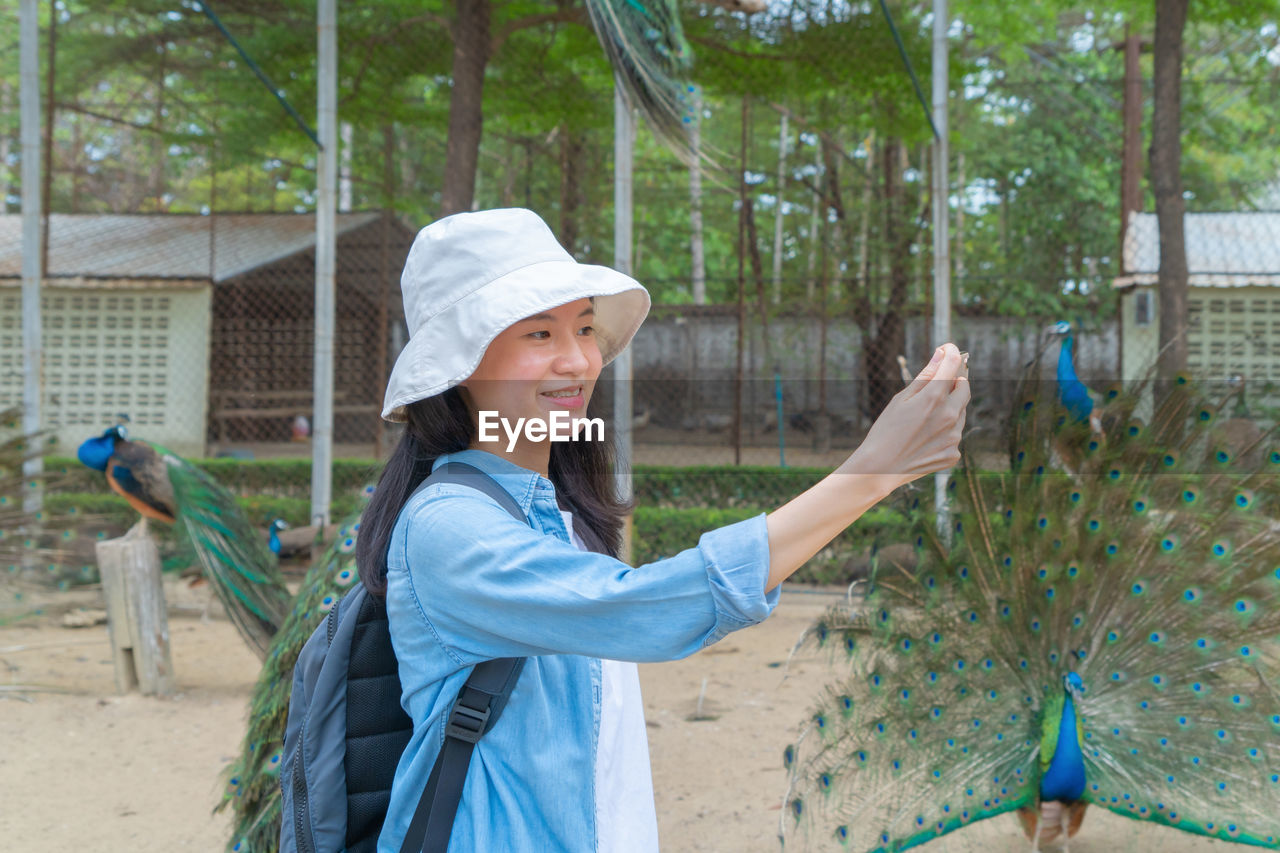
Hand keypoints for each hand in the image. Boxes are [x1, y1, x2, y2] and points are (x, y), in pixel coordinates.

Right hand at [841, 343, 969, 492]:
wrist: (880, 469)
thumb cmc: (885, 431)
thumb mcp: (901, 399)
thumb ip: (925, 377)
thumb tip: (941, 354)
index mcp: (934, 398)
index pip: (952, 365)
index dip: (951, 352)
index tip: (948, 348)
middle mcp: (950, 416)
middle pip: (964, 388)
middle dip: (956, 380)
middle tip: (943, 380)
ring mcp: (954, 437)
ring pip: (960, 413)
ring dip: (949, 408)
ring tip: (924, 419)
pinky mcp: (954, 454)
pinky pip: (954, 435)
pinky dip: (944, 431)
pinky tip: (924, 438)